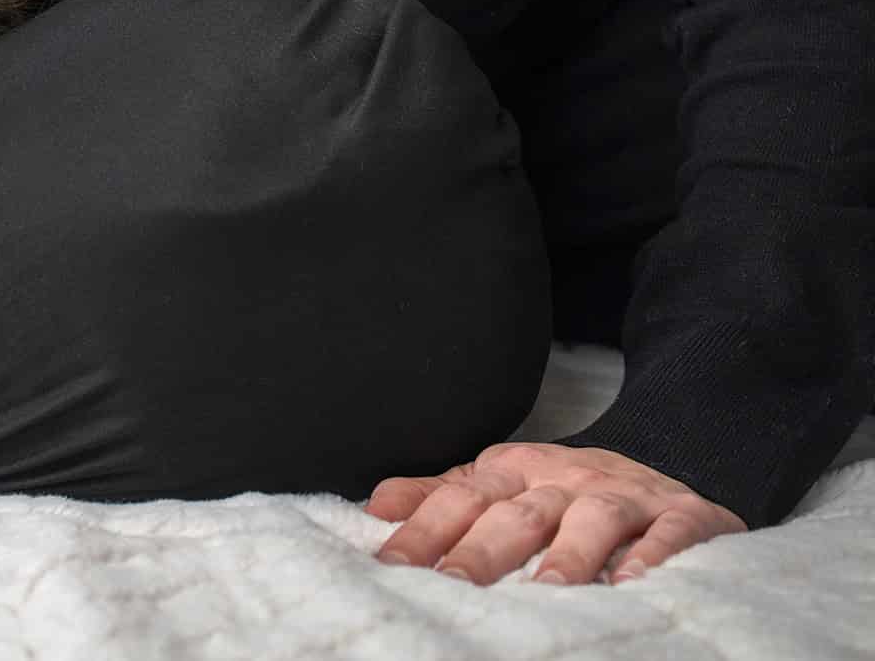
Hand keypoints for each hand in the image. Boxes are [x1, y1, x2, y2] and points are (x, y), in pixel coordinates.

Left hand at [366, 441, 745, 585]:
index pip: (461, 499)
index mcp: (514, 472)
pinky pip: (671, 531)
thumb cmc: (566, 492)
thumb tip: (374, 507)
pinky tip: (635, 584)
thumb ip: (439, 497)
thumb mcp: (501, 486)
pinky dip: (655, 555)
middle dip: (483, 548)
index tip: (391, 565)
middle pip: (519, 512)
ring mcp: (626, 494)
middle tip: (453, 583)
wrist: (664, 468)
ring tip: (548, 590)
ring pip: (594, 517)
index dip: (424, 529)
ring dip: (570, 552)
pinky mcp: (684, 514)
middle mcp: (565, 478)